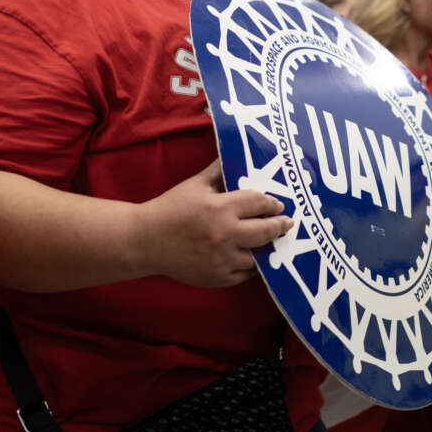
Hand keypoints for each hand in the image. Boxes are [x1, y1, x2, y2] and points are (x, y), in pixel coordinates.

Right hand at [137, 161, 292, 287]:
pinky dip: (250, 265)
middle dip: (279, 227)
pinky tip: (253, 257)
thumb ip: (218, 170)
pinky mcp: (217, 278)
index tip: (278, 206)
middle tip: (286, 224)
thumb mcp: (194, 184)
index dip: (272, 204)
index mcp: (219, 208)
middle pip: (266, 232)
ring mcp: (222, 259)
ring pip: (259, 256)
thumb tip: (235, 153)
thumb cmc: (170, 209)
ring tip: (272, 242)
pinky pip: (245, 273)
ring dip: (267, 248)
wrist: (144, 241)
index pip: (258, 203)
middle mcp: (224, 234)